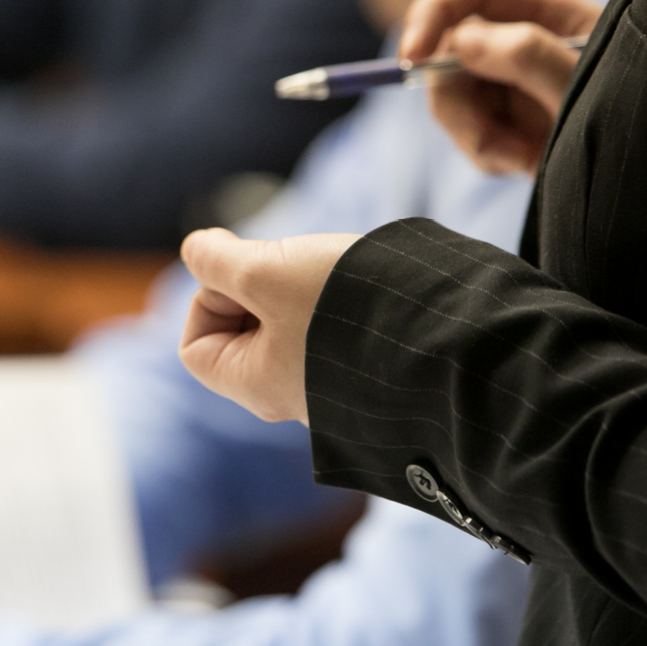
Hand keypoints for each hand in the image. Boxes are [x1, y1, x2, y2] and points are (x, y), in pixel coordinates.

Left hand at [179, 228, 360, 424]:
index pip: (196, 346)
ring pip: (287, 326)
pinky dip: (329, 303)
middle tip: (291, 269)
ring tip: (329, 277)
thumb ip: (218, 261)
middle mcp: (290, 395)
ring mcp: (329, 385)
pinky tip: (356, 289)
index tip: (247, 277)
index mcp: (256, 386)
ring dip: (295, 290)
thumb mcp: (265, 272)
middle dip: (256, 289)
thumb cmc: (348, 309)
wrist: (450, 336)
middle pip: (241, 334)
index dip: (208, 299)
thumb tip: (196, 250)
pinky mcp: (364, 369)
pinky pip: (327, 331)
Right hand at [399, 0, 602, 174]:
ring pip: (451, 96)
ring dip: (474, 133)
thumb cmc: (640, 126)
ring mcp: (512, 85)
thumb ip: (529, 56)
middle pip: (448, 47)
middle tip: (485, 138)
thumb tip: (461, 40)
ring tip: (522, 158)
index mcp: (551, 12)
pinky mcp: (506, 125)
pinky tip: (527, 165)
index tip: (412, 57)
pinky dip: (486, 153)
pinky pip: (466, 133)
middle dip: (455, 96)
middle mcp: (523, 42)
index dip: (434, 12)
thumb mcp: (587, 86)